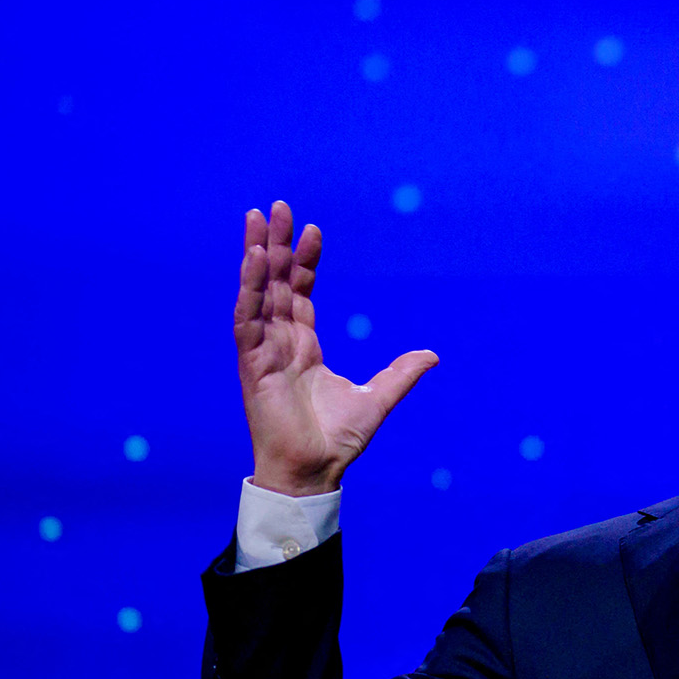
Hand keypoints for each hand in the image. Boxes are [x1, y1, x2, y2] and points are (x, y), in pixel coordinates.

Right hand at [234, 200, 437, 495]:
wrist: (316, 472)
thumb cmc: (337, 441)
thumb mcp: (377, 398)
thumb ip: (400, 374)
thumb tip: (431, 355)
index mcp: (304, 348)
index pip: (300, 293)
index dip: (304, 262)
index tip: (312, 231)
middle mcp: (280, 343)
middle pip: (275, 283)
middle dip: (274, 245)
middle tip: (276, 206)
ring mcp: (264, 351)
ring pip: (257, 292)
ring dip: (255, 255)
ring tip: (256, 217)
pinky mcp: (253, 364)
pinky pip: (247, 318)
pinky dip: (249, 288)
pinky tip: (251, 258)